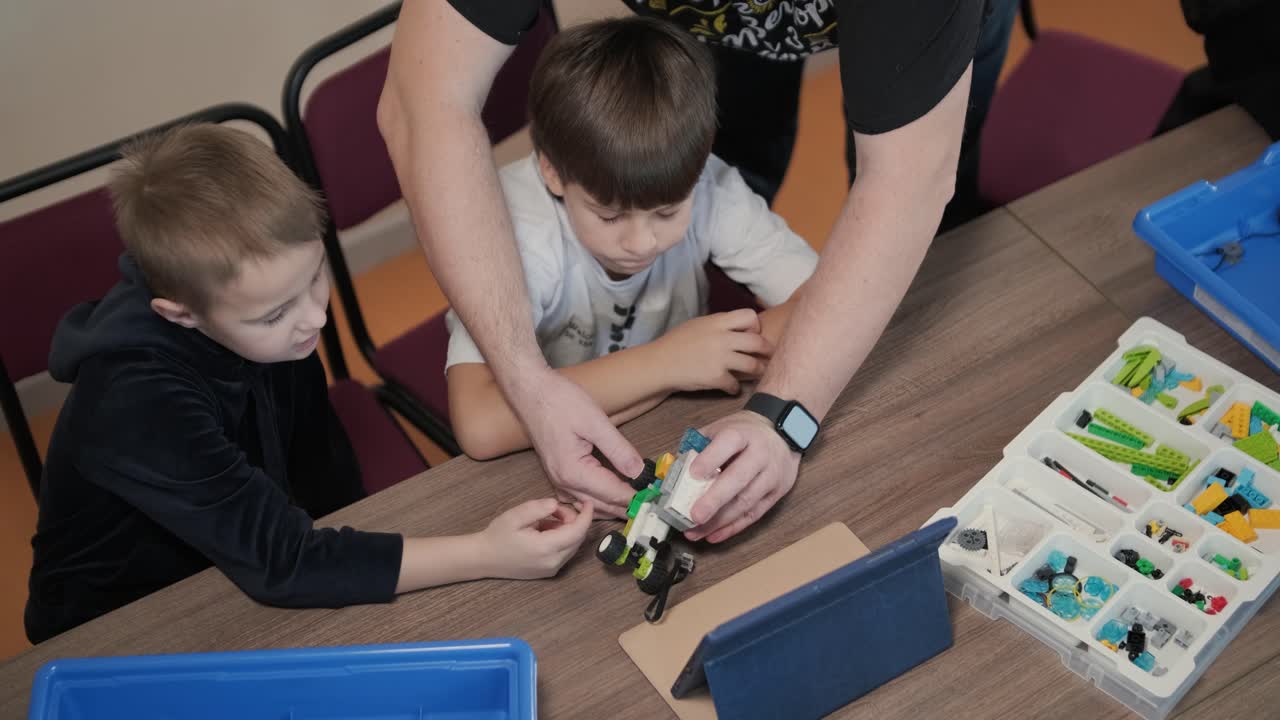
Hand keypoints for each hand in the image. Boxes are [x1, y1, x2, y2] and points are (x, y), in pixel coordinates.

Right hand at [480, 498, 593, 578]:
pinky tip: (544, 532)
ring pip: (572, 546)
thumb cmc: (498, 535)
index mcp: (545, 548)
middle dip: (572, 520)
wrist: (484, 559)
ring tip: (544, 521)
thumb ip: (537, 508)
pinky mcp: (549, 572)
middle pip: (577, 538)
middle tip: (554, 509)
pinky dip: (561, 539)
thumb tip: (555, 504)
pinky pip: (564, 552)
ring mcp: (552, 569)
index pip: (577, 531)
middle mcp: (553, 562)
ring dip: (566, 529)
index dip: (586, 516)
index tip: (586, 502)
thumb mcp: (514, 516)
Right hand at [508, 368, 641, 517]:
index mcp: (572, 471)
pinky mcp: (558, 474)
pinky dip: (599, 501)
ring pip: (591, 505)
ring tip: (638, 503)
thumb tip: (639, 472)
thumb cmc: (558, 401)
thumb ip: (619, 449)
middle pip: (602, 506)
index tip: (655, 499)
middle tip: (652, 505)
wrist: (530, 391)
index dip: (636, 498)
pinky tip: (612, 496)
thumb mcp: (595, 422)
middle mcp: (563, 482)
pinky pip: (580, 498)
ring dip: (614, 507)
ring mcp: (558, 480)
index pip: (612, 493)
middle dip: (628, 507)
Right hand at [658, 309, 772, 393]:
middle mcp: (722, 338)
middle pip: (758, 342)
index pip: (750, 316)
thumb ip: (719, 325)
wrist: (659, 363)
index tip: (752, 334)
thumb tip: (739, 327)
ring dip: (757, 370)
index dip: (755, 326)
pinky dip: (734, 388)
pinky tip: (731, 387)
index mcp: (717, 322)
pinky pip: (736, 384)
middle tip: (768, 355)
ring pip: (753, 365)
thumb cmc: (676, 343)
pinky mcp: (716, 377)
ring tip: (757, 373)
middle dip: (766, 350)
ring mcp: (720, 359)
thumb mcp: (698, 324)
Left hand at [685, 410, 798, 542]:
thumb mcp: (722, 427)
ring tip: (695, 531)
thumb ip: (699, 445)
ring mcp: (771, 476)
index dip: (711, 458)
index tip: (693, 473)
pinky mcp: (776, 494)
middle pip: (739, 479)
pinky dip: (732, 528)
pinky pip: (753, 515)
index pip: (729, 443)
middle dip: (715, 499)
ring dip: (719, 521)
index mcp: (744, 434)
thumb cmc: (745, 433)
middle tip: (694, 515)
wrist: (784, 433)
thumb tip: (674, 469)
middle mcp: (761, 454)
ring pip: (746, 502)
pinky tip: (713, 535)